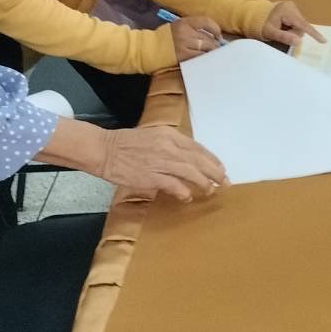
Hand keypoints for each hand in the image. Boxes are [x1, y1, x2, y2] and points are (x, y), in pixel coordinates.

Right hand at [100, 125, 226, 202]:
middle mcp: (168, 146)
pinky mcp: (152, 176)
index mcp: (169, 135)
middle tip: (225, 182)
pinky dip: (184, 191)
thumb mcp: (153, 136)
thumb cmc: (126, 143)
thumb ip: (170, 145)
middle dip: (215, 172)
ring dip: (204, 182)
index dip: (211, 159)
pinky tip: (188, 196)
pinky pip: (174, 185)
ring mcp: (161, 161)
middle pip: (199, 160)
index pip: (197, 147)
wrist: (105, 150)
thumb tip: (187, 158)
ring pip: (191, 172)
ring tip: (211, 190)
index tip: (221, 168)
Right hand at [169, 16, 222, 61]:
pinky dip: (204, 58)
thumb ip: (192, 28)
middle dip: (215, 45)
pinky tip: (205, 60)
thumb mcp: (177, 26)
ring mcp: (185, 44)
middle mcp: (186, 32)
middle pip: (208, 38)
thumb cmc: (164, 38)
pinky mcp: (183, 55)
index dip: (215, 29)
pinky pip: (200, 57)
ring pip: (206, 48)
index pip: (206, 22)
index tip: (218, 35)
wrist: (150, 48)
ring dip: (211, 53)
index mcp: (185, 22)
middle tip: (217, 49)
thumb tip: (212, 35)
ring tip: (212, 55)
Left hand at [261, 1, 325, 46]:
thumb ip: (284, 37)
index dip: (314, 33)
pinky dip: (292, 27)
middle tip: (282, 34)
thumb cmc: (261, 24)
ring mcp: (292, 7)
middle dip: (294, 33)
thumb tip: (299, 41)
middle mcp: (291, 6)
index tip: (324, 41)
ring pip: (299, 24)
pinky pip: (297, 22)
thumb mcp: (270, 33)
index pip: (303, 24)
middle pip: (301, 25)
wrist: (255, 15)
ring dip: (292, 30)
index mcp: (286, 11)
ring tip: (281, 29)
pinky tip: (284, 26)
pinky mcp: (292, 9)